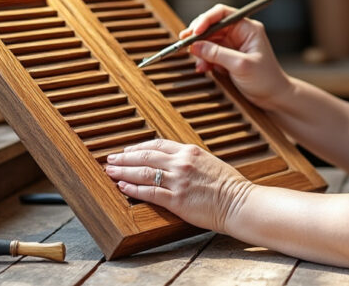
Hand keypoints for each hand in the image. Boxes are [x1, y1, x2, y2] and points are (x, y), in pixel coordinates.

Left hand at [104, 139, 252, 232]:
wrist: (239, 202)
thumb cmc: (229, 186)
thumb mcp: (209, 162)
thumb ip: (190, 160)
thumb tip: (174, 161)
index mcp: (190, 151)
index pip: (157, 144)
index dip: (139, 147)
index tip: (127, 150)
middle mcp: (182, 163)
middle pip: (145, 156)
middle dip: (124, 157)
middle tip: (110, 159)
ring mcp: (178, 181)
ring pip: (143, 172)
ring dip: (123, 171)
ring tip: (109, 171)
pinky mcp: (176, 200)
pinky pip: (149, 192)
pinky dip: (133, 188)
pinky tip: (122, 186)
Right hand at [181, 4, 293, 111]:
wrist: (274, 97)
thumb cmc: (266, 79)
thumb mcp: (241, 66)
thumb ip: (218, 54)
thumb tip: (196, 46)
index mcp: (248, 28)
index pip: (222, 14)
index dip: (205, 19)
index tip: (194, 31)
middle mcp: (240, 33)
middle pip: (212, 25)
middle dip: (198, 35)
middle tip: (185, 44)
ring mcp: (233, 45)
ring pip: (208, 40)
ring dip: (200, 50)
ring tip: (200, 64)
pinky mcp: (228, 57)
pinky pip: (210, 53)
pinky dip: (204, 60)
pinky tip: (204, 69)